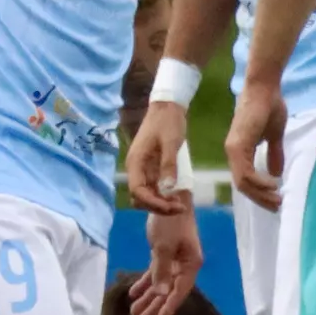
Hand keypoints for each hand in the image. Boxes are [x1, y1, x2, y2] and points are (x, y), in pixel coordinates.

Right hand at [125, 99, 193, 216]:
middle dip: (157, 206)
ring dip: (160, 203)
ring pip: (146, 195)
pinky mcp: (151, 169)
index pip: (137, 191)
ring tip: (179, 204)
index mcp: (135, 162)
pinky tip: (176, 197)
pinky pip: (153, 188)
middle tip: (179, 207)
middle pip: (140, 197)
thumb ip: (168, 165)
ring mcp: (143, 169)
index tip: (171, 206)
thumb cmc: (168, 122)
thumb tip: (167, 189)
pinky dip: (162, 196)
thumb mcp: (171, 143)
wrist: (168, 107)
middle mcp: (136, 168)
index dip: (153, 202)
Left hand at [126, 200, 204, 314]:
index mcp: (190, 264)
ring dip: (147, 297)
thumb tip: (160, 294)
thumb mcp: (164, 248)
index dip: (169, 306)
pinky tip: (133, 293)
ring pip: (160, 283)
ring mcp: (175, 259)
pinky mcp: (165, 253)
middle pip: (169, 290)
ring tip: (134, 312)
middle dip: (154, 306)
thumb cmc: (170, 222)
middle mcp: (184, 264)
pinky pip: (155, 272)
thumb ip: (162, 272)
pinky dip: (145, 282)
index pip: (180, 290)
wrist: (170, 197)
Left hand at [227, 74, 287, 211]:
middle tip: (277, 206)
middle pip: (243, 186)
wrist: (265, 88)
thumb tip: (276, 173)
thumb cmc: (270, 106)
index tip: (275, 200)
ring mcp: (234, 149)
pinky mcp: (238, 145)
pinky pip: (246, 173)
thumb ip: (274, 153)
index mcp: (240, 150)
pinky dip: (259, 182)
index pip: (246, 179)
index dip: (259, 192)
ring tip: (277, 199)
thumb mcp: (274, 135)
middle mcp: (233, 152)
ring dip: (260, 194)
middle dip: (260, 198)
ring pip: (243, 182)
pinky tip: (273, 184)